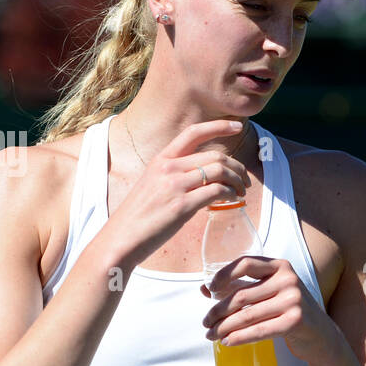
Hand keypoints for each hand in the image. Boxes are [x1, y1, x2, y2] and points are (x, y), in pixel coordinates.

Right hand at [105, 118, 252, 268]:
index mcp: (161, 159)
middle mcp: (168, 167)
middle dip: (237, 167)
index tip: (238, 126)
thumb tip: (203, 180)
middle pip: (215, 155)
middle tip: (245, 181)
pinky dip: (229, 194)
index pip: (193, 133)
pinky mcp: (182, 205)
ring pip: (219, 170)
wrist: (121, 239)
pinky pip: (216, 191)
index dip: (219, 126)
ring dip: (237, 180)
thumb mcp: (152, 185)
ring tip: (241, 191)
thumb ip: (174, 177)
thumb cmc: (139, 216)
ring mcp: (175, 185)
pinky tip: (231, 200)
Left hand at [202, 257, 339, 365]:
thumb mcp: (268, 292)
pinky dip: (239, 338)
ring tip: (211, 335)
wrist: (319, 333)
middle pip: (242, 295)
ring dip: (224, 328)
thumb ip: (240, 287)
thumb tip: (204, 290)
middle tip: (205, 322)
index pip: (245, 263)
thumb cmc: (288, 310)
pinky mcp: (295, 321)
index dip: (223, 275)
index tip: (210, 289)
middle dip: (218, 311)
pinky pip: (259, 330)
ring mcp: (294, 300)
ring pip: (247, 315)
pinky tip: (228, 342)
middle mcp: (288, 279)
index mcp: (280, 266)